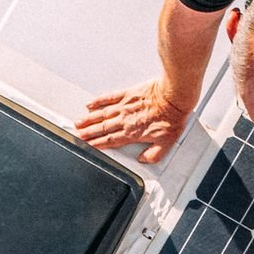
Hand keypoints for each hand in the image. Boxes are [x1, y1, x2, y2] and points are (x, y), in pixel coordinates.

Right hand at [75, 79, 193, 164]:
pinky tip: (91, 104)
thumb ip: (153, 154)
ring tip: (78, 123)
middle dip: (88, 133)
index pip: (111, 141)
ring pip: (102, 115)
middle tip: (78, 135)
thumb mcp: (167, 142)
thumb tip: (144, 160)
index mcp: (133, 133)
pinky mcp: (128, 94)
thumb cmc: (172, 117)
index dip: (98, 144)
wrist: (174, 97)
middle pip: (102, 128)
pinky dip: (98, 101)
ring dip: (89, 120)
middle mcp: (125, 120)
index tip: (88, 146)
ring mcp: (125, 106)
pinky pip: (109, 98)